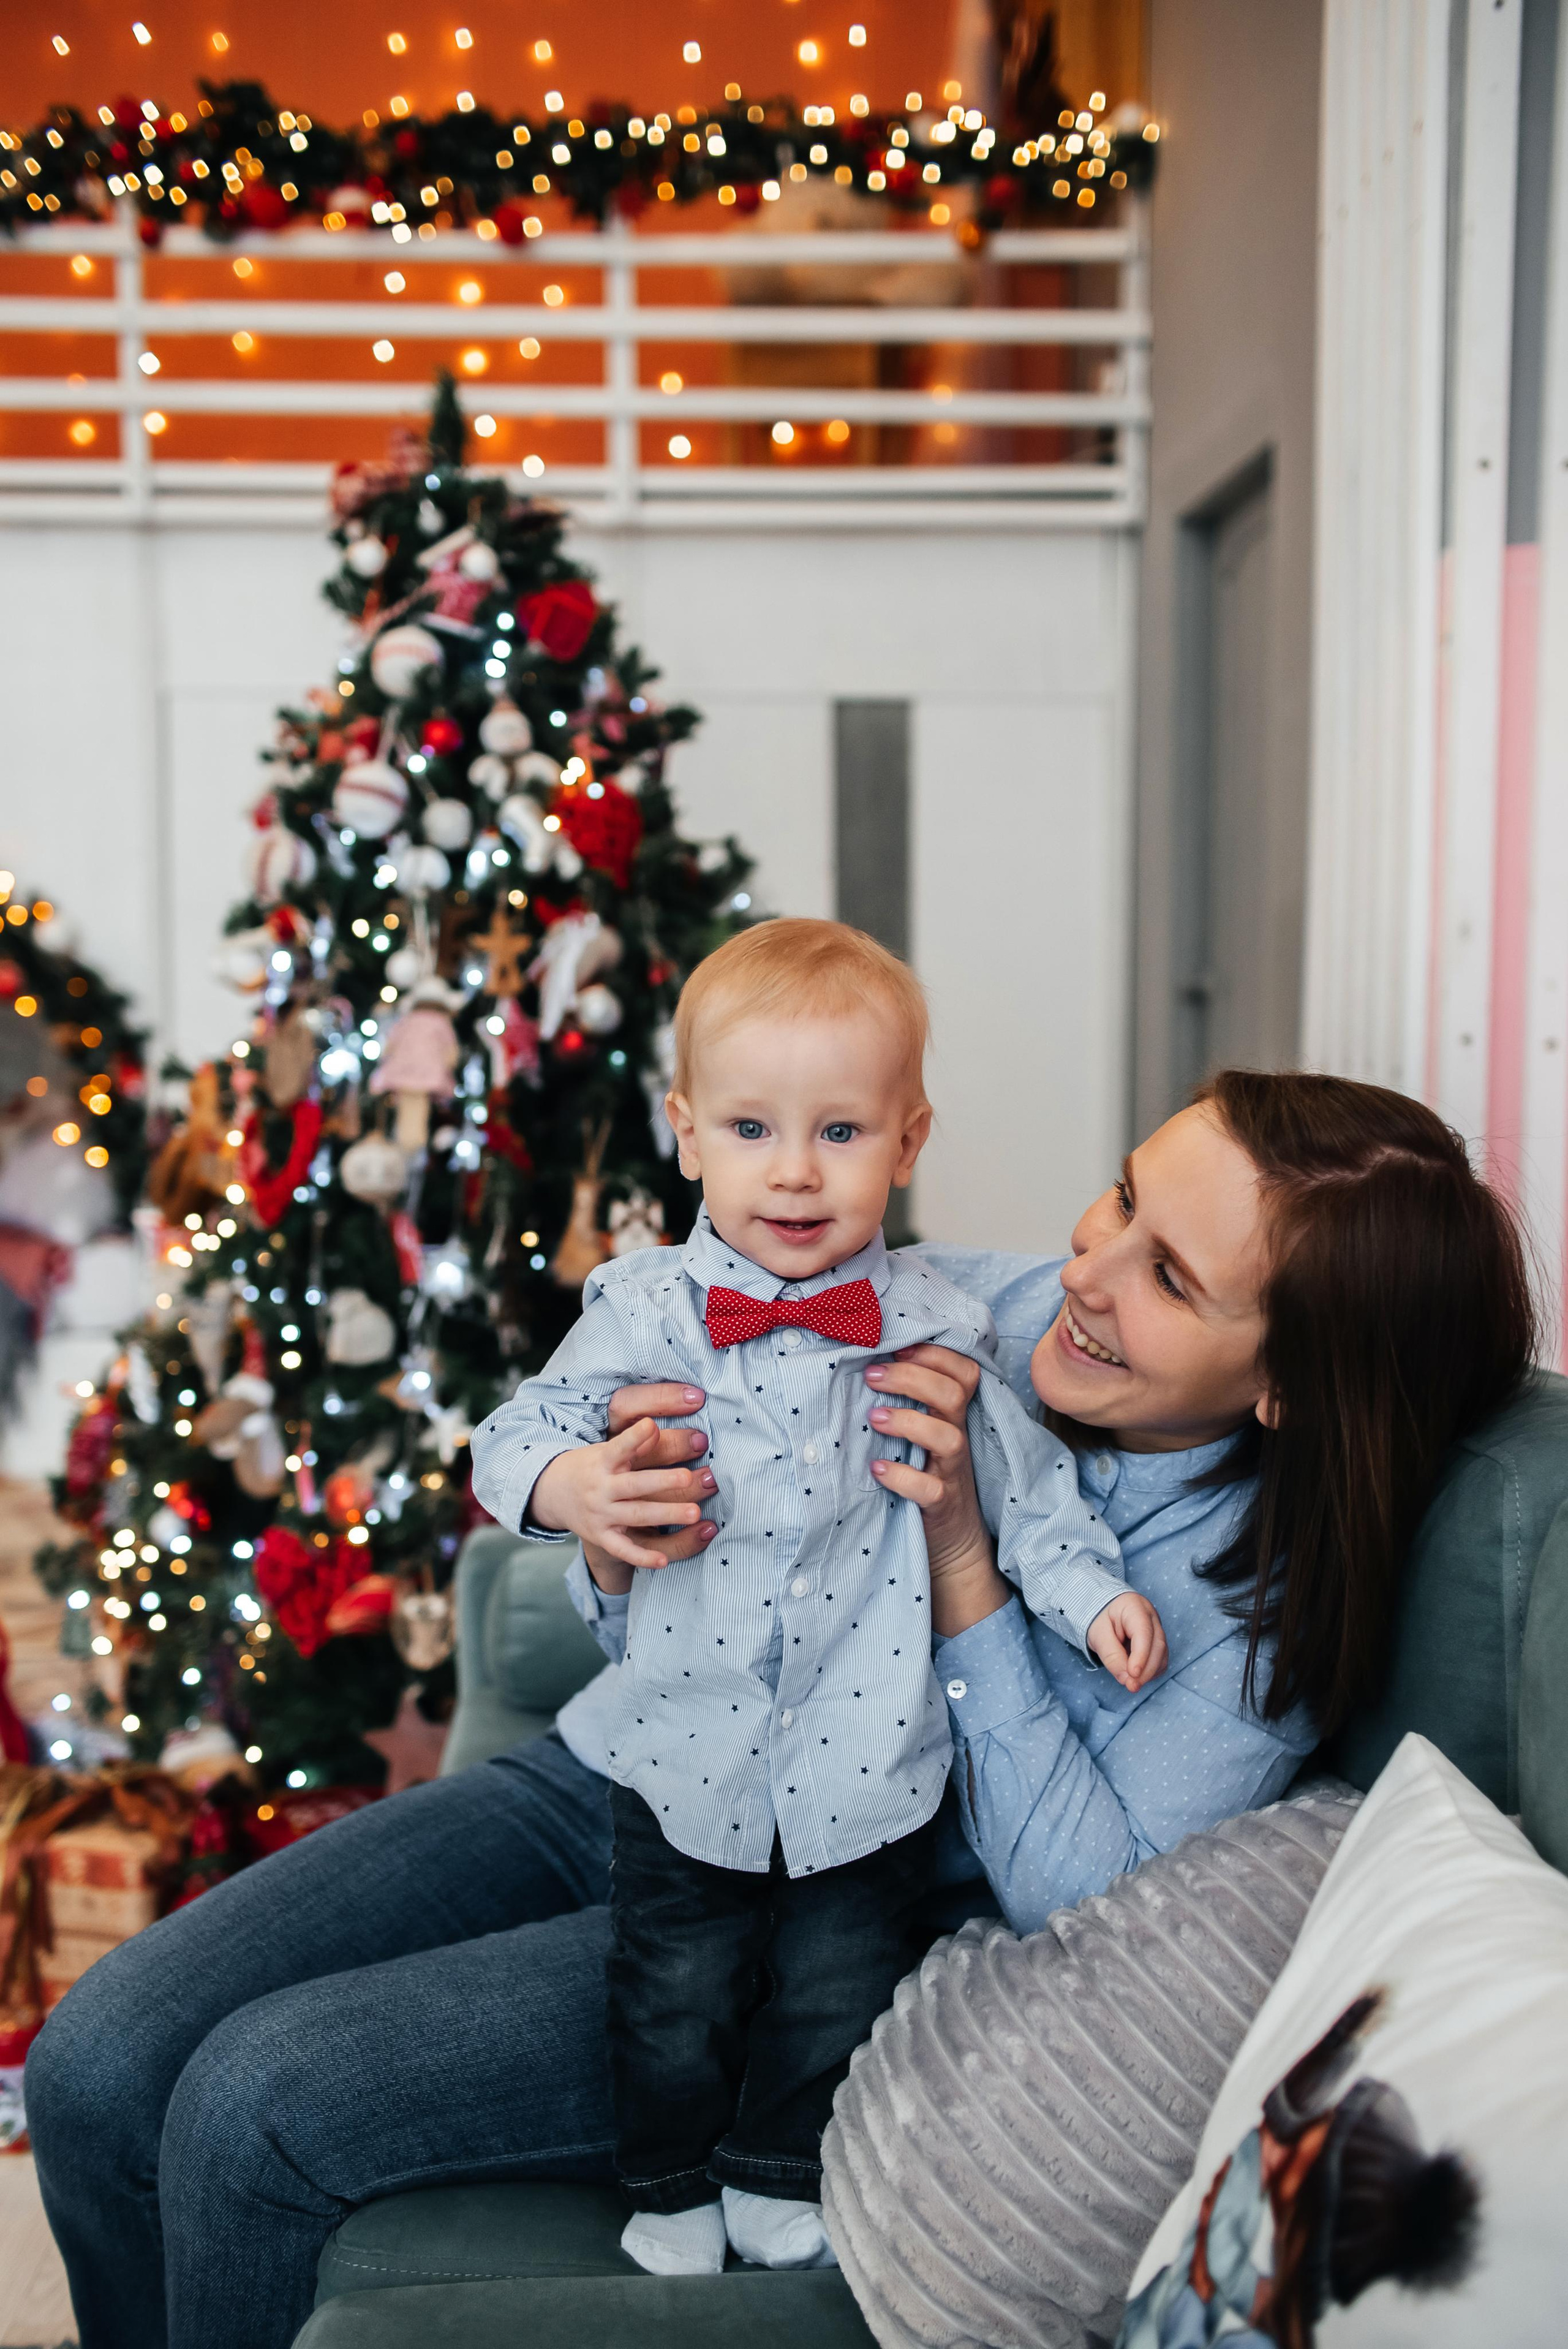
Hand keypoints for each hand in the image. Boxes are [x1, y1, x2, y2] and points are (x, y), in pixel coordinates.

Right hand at [578, 1383, 714, 1590]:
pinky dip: (643, 1557)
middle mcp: (602, 1489)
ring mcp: (602, 1515)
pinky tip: (664, 1560)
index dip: (634, 1436)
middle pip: (635, 1486)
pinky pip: (624, 1549)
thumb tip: (656, 1426)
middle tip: (690, 1477)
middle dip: (662, 1482)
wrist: (553, 1493)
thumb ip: (632, 1442)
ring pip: (637, 1516)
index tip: (652, 1425)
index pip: (618, 1447)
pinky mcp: (603, 1537)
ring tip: (696, 1513)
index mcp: (603, 1461)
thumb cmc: (593, 1466)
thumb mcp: (606, 1449)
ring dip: (666, 1514)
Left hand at [863, 1344, 1011, 1638]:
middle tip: (871, 1375)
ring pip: (948, 1438)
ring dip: (908, 1421)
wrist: (952, 1541)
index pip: (963, 1370)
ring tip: (873, 1417)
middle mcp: (958, 1437)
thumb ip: (907, 1402)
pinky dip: (902, 1476)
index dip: (934, 1354)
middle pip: (953, 1393)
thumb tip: (862, 1363)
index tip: (895, 1348)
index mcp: (953, 1414)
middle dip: (912, 1377)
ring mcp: (952, 1472)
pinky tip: (877, 1469)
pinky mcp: (942, 1506)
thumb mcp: (922, 1433)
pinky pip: (930, 1489)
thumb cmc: (926, 1473)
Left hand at [1086, 1591, 1167, 1691]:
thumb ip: (1111, 1655)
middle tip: (1131, 1686)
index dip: (1141, 1655)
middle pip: (1157, 1645)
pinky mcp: (1158, 1642)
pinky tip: (1137, 1677)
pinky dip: (1151, 1672)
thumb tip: (1126, 1678)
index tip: (1133, 1674)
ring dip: (1149, 1673)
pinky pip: (1160, 1660)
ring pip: (1162, 1654)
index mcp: (1134, 1606)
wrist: (1103, 1613)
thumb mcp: (1097, 1634)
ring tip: (1131, 1684)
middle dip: (1146, 1669)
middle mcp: (1151, 1616)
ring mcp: (1157, 1629)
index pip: (1144, 1632)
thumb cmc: (1099, 1620)